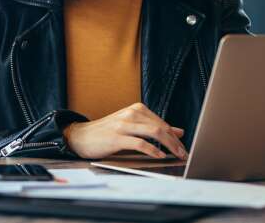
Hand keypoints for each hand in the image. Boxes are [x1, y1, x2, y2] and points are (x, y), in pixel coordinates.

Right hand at [63, 103, 187, 159]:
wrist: (81, 136)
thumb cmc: (108, 132)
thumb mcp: (133, 126)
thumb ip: (154, 127)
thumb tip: (178, 132)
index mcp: (137, 109)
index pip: (162, 123)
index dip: (175, 136)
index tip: (183, 147)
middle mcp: (132, 113)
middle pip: (161, 127)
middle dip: (175, 142)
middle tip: (184, 153)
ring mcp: (124, 124)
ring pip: (154, 133)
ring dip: (169, 145)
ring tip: (176, 155)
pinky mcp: (117, 137)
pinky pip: (140, 143)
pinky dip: (152, 150)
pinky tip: (159, 155)